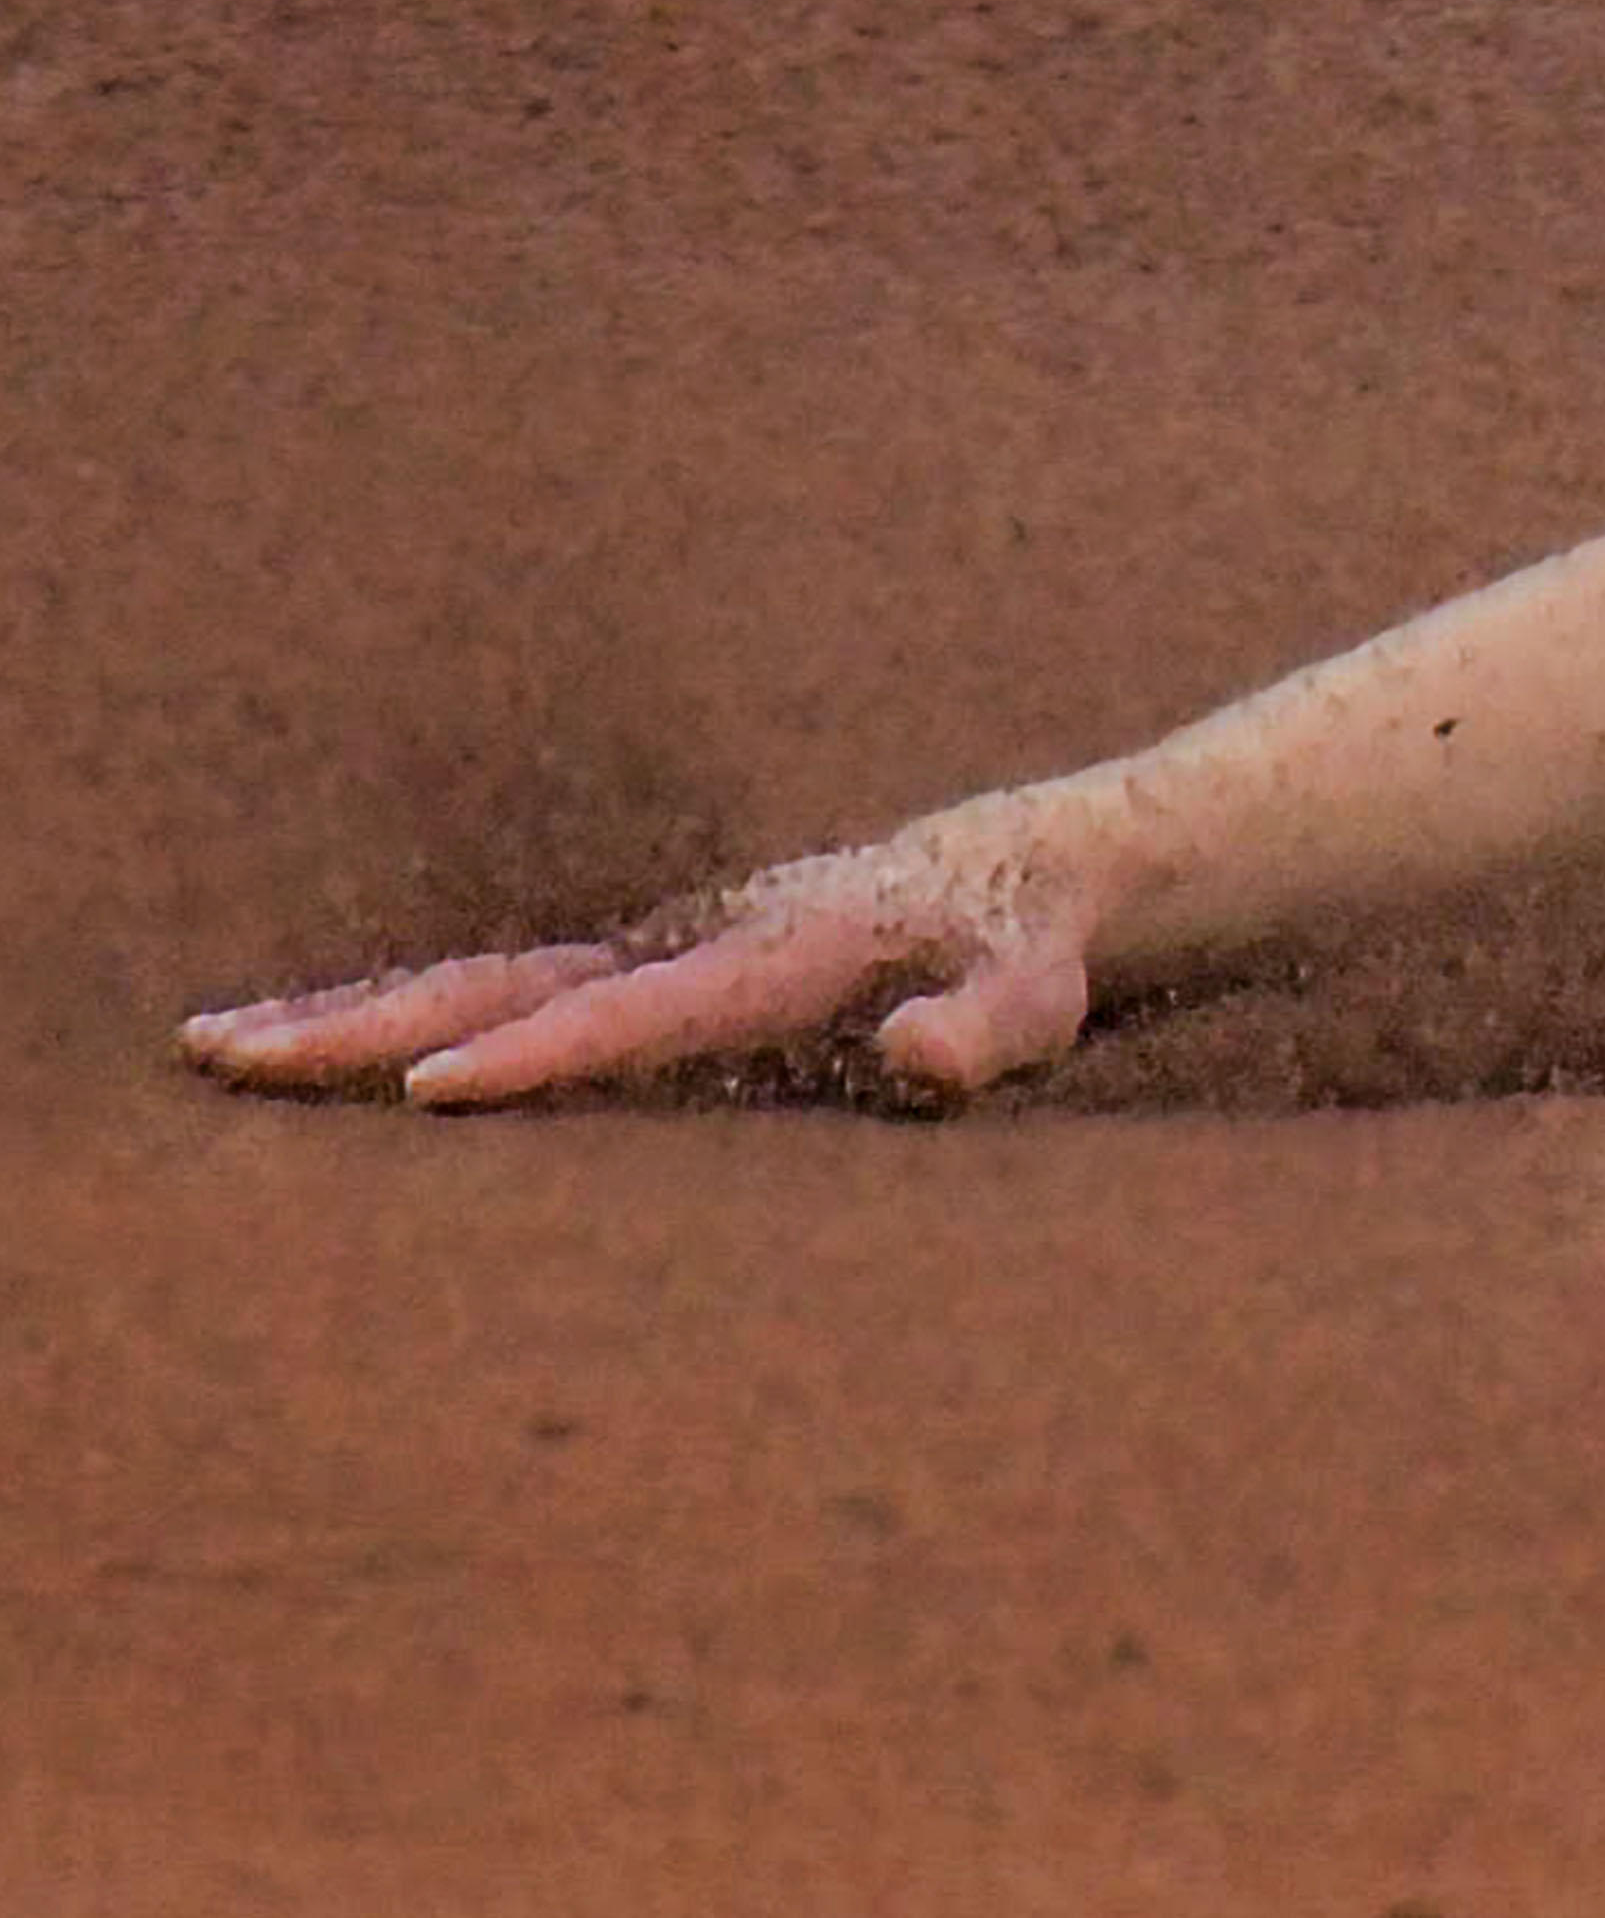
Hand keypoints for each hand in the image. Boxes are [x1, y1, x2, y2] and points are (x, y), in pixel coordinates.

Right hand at [177, 783, 1118, 1107]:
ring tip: (214, 1049)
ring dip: (351, 1014)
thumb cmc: (1029, 951)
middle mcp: (691, 939)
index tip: (439, 1086)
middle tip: (238, 1056)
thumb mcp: (1038, 997)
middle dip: (377, 1022)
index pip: (644, 1012)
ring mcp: (653, 947)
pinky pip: (501, 989)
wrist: (1020, 871)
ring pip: (480, 978)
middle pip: (514, 983)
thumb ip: (988, 1034)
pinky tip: (306, 1046)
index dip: (546, 1052)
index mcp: (777, 956)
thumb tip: (916, 1059)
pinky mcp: (640, 965)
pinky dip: (400, 1010)